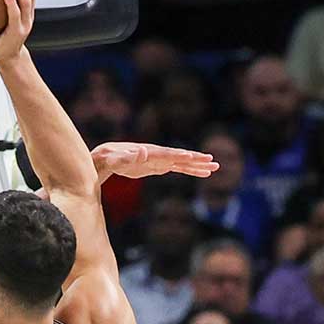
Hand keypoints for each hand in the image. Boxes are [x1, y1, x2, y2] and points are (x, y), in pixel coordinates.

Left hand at [92, 141, 218, 179]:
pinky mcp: (160, 166)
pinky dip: (191, 170)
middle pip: (180, 157)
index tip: (193, 157)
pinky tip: (202, 173)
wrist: (109, 157)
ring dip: (198, 165)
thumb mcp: (118, 160)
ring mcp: (161, 160)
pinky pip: (179, 168)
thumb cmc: (112, 159)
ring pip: (183, 163)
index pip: (167, 154)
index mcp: (150, 152)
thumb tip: (143, 150)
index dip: (179, 156)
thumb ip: (130, 157)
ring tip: (214, 167)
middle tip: (213, 162)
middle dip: (196, 160)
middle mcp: (158, 154)